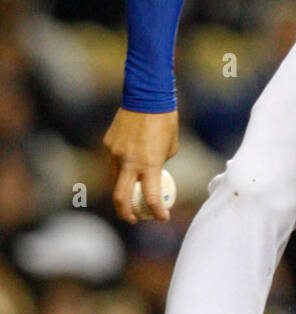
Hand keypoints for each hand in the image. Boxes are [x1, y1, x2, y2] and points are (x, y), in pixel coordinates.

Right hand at [103, 107, 178, 224]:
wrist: (147, 96)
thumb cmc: (165, 120)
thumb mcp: (170, 147)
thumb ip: (159, 164)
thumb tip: (153, 175)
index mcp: (149, 164)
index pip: (151, 198)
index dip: (157, 212)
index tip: (162, 217)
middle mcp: (129, 162)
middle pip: (120, 198)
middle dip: (126, 213)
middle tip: (134, 218)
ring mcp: (115, 153)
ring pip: (113, 180)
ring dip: (121, 190)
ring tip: (130, 194)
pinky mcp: (108, 143)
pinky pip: (112, 161)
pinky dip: (120, 167)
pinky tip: (128, 161)